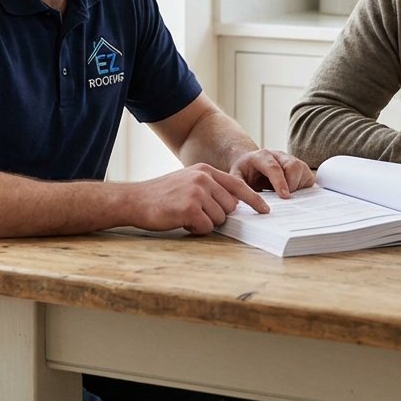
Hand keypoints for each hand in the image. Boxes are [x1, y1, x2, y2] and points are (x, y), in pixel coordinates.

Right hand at [134, 163, 271, 234]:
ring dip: (205, 223)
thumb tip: (233, 206)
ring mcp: (197, 193)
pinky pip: (206, 227)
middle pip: (230, 207)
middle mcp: (203, 179)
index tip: (265, 210)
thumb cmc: (161, 195)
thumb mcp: (188, 182)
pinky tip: (181, 221)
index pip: (238, 185)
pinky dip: (196, 229)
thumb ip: (210, 188)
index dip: (253, 200)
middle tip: (196, 213)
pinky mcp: (189, 209)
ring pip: (219, 219)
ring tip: (185, 215)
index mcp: (205, 171)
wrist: (135, 200)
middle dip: (217, 216)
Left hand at [229, 149, 316, 196]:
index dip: (280, 182)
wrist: (251, 164)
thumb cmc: (245, 172)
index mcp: (262, 156)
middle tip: (284, 199)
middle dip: (291, 185)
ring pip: (302, 170)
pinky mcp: (300, 167)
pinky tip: (293, 193)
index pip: (274, 167)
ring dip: (297, 186)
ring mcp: (290, 160)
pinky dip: (303, 187)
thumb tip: (242, 203)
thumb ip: (239, 188)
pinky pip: (308, 177)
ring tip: (286, 196)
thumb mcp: (236, 178)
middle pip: (293, 166)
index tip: (285, 196)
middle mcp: (278, 155)